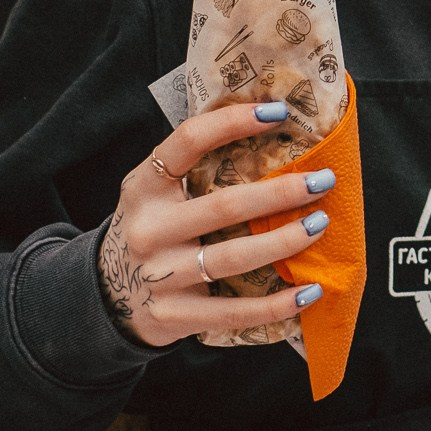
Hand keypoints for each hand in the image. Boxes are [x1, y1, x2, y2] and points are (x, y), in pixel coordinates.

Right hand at [99, 103, 334, 348]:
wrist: (108, 296)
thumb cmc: (152, 230)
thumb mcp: (154, 194)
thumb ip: (193, 170)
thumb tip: (269, 128)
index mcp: (144, 187)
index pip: (188, 142)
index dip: (233, 123)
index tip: (279, 114)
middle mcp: (148, 229)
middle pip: (225, 206)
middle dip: (281, 192)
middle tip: (322, 180)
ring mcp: (159, 276)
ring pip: (233, 258)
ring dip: (285, 241)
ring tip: (321, 225)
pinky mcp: (174, 317)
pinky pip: (235, 311)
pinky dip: (278, 304)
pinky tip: (310, 291)